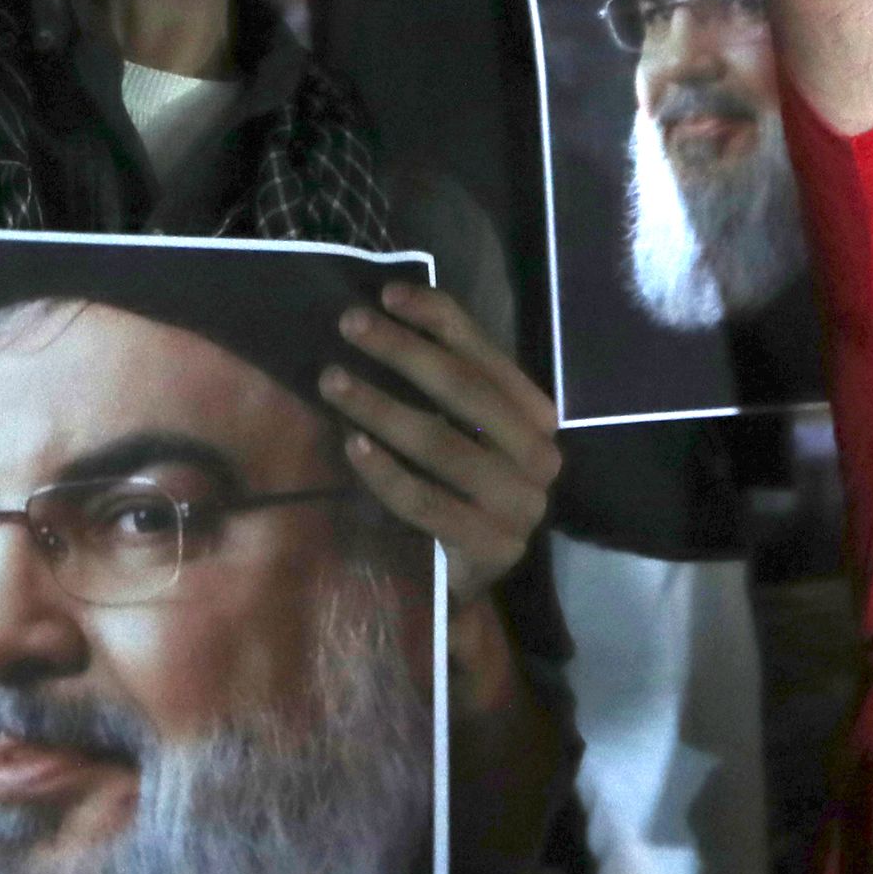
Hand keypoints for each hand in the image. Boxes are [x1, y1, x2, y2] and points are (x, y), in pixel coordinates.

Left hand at [316, 279, 561, 594]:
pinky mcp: (492, 549)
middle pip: (465, 390)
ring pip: (442, 443)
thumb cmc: (450, 490)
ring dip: (381, 406)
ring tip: (332, 380)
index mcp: (537, 417)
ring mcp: (520, 507)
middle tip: (349, 325)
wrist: (460, 579)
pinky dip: (385, 472)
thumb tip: (386, 312)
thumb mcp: (454, 428)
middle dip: (403, 351)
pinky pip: (427, 501)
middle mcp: (540, 457)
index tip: (387, 294)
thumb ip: (441, 383)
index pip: (487, 355)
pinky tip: (351, 447)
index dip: (438, 319)